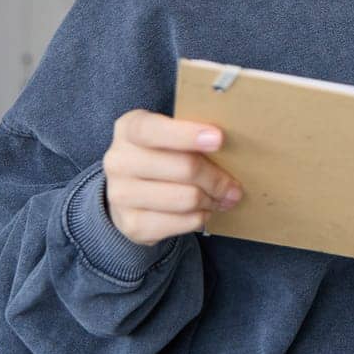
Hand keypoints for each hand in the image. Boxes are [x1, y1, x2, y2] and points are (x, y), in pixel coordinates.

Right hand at [102, 109, 243, 245]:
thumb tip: (235, 147)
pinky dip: (200, 218)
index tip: (219, 139)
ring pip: (186, 198)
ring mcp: (121, 195)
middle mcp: (118, 161)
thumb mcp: (170, 134)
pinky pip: (182, 222)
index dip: (187, 134)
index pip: (153, 130)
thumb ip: (193, 134)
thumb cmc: (161, 155)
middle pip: (183, 167)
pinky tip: (202, 211)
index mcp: (129, 128)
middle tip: (234, 186)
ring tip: (221, 198)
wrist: (130, 191)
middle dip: (217, 179)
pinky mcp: (131, 224)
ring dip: (212, 200)